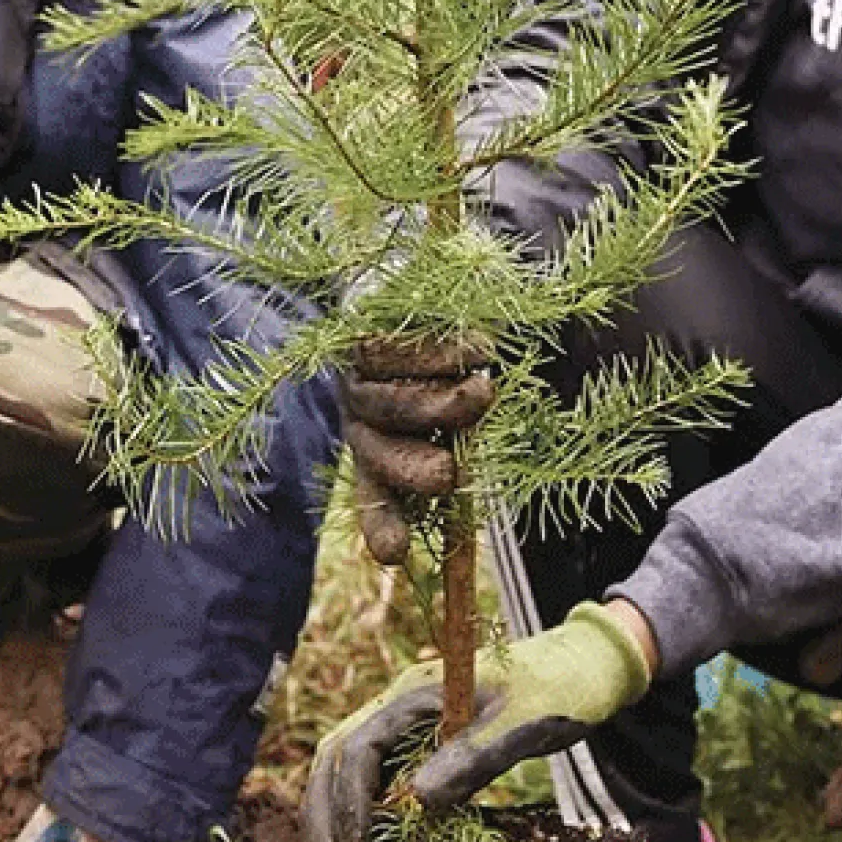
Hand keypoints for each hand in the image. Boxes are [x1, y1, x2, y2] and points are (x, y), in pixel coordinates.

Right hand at [298, 600, 652, 841]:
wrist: (586, 668)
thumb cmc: (560, 689)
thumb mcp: (522, 723)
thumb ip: (473, 756)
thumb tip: (416, 801)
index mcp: (417, 691)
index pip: (362, 743)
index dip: (351, 798)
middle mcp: (403, 704)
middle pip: (341, 753)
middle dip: (325, 809)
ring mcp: (412, 722)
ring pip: (354, 765)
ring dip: (338, 811)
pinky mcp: (429, 742)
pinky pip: (384, 775)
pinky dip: (369, 809)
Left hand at [336, 332, 492, 566]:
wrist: (404, 287)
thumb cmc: (442, 369)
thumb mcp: (455, 424)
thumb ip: (459, 461)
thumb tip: (469, 526)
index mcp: (377, 456)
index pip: (377, 499)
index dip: (383, 526)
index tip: (398, 554)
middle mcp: (360, 424)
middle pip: (379, 456)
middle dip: (411, 470)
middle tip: (448, 475)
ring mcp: (356, 381)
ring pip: (392, 405)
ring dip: (441, 405)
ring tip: (485, 394)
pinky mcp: (362, 338)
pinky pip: (400, 352)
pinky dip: (443, 354)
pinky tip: (479, 352)